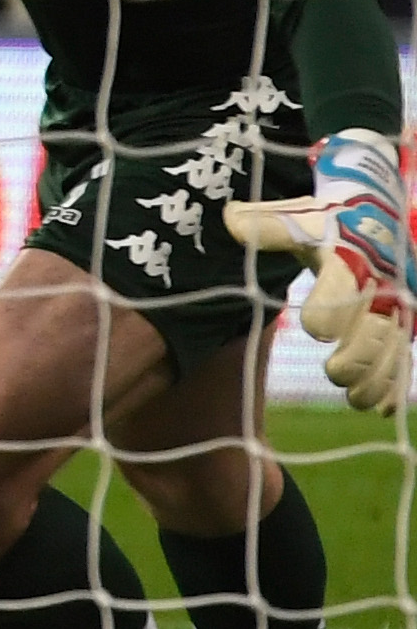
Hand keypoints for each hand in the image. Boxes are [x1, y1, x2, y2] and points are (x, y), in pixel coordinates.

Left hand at [224, 128, 413, 412]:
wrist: (375, 223)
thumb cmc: (328, 226)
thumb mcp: (300, 220)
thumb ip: (268, 226)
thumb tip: (229, 222)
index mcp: (348, 261)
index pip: (341, 286)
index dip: (330, 307)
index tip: (314, 328)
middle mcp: (378, 290)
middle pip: (374, 329)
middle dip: (357, 355)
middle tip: (334, 371)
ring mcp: (395, 312)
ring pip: (392, 351)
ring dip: (375, 378)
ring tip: (354, 398)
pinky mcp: (403, 329)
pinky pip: (403, 361)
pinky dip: (392, 385)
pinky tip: (379, 408)